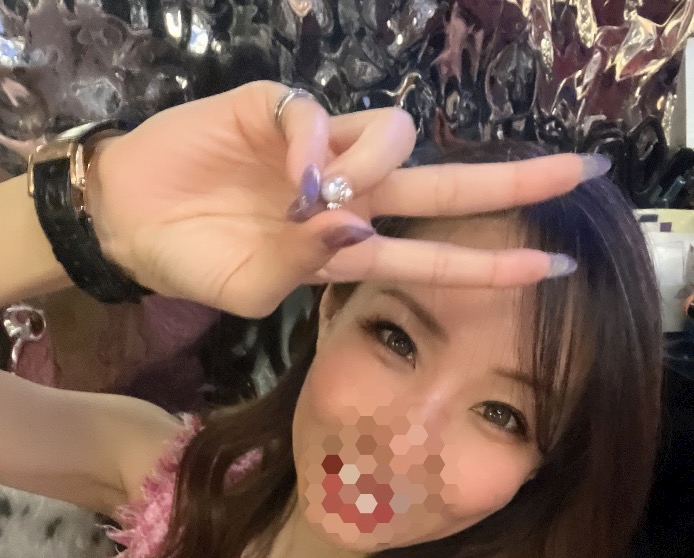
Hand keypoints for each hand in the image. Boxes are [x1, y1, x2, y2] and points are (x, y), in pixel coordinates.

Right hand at [87, 81, 588, 317]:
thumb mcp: (256, 291)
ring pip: (392, 135)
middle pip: (444, 183)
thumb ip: (309, 265)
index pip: (433, 256)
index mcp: (346, 251)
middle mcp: (347, 195)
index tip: (554, 266)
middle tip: (580, 171)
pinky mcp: (279, 110)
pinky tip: (289, 172)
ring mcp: (317, 150)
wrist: (131, 222)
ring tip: (322, 200)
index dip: (490, 263)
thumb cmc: (195, 263)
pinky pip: (317, 113)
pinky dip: (313, 143)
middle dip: (510, 180)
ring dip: (375, 166)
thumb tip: (355, 223)